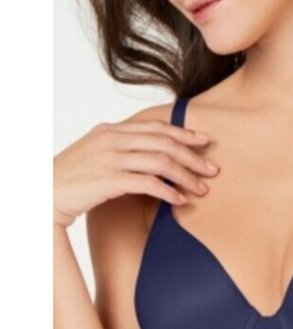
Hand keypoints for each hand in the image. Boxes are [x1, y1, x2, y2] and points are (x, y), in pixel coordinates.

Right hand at [53, 118, 219, 226]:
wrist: (44, 193)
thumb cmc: (74, 177)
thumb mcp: (99, 153)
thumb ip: (125, 149)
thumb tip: (156, 157)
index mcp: (112, 130)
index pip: (157, 128)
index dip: (185, 134)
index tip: (205, 142)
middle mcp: (113, 139)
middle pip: (164, 143)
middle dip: (193, 157)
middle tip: (213, 169)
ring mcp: (110, 158)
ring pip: (161, 162)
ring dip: (186, 176)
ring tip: (202, 189)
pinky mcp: (109, 179)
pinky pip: (148, 183)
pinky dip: (168, 191)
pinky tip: (180, 200)